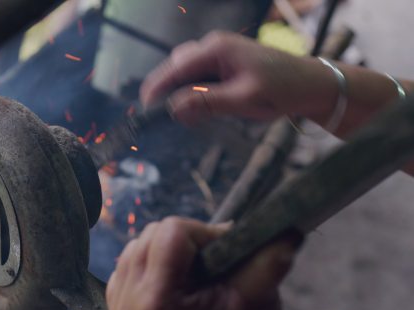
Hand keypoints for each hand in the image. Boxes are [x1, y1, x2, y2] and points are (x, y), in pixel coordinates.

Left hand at [106, 217, 296, 309]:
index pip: (170, 232)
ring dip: (163, 254)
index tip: (223, 251)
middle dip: (182, 242)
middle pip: (148, 237)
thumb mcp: (259, 297)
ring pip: (134, 250)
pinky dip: (149, 270)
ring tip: (194, 277)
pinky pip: (125, 272)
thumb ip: (268, 259)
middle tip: (211, 263)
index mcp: (157, 305)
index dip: (203, 233)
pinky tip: (173, 287)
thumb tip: (287, 227)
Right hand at [140, 31, 338, 126]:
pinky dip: (195, 93)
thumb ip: (206, 103)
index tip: (144, 106)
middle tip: (168, 117)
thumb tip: (174, 108)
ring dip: (182, 94)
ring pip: (187, 73)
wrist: (311, 85)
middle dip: (169, 91)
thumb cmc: (282, 89)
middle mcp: (214, 46)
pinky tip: (201, 109)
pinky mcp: (225, 64)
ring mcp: (219, 54)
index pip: (176, 67)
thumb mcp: (243, 100)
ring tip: (188, 117)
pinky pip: (199, 77)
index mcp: (217, 48)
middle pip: (177, 67)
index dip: (157, 87)